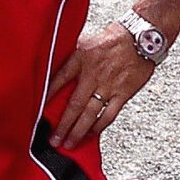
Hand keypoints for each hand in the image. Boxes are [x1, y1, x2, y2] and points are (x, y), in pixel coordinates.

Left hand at [48, 22, 157, 149]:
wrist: (142, 36)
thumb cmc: (115, 37)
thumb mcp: (87, 41)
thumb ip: (73, 57)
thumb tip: (56, 69)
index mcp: (80, 59)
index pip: (58, 80)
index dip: (47, 96)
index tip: (38, 111)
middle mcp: (92, 75)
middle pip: (73, 105)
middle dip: (62, 125)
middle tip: (53, 140)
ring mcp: (108, 86)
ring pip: (89, 114)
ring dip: (77, 131)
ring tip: (68, 143)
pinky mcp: (123, 93)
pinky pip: (109, 114)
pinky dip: (99, 126)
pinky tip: (91, 134)